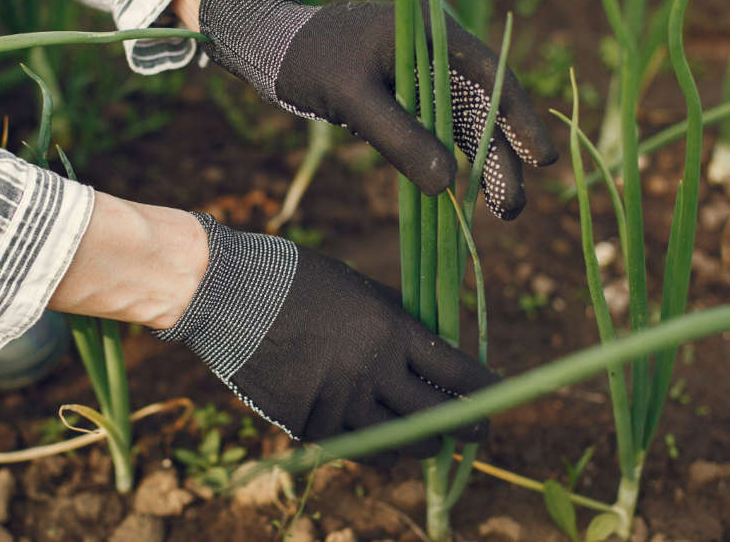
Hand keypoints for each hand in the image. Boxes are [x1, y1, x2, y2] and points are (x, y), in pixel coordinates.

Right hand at [154, 214, 498, 457]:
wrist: (230, 293)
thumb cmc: (296, 280)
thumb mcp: (359, 290)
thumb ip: (396, 323)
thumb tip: (432, 351)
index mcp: (391, 330)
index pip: (459, 372)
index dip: (486, 391)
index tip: (499, 399)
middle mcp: (373, 371)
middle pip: (437, 419)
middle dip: (464, 428)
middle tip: (476, 432)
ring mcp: (339, 402)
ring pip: (399, 443)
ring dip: (419, 444)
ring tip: (425, 440)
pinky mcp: (307, 423)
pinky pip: (354, 449)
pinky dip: (373, 449)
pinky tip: (380, 445)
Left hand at [198, 0, 557, 218]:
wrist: (274, 49)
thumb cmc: (311, 62)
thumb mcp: (353, 98)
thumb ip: (398, 136)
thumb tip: (447, 185)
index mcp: (432, 35)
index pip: (490, 76)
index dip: (519, 119)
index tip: (540, 159)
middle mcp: (436, 54)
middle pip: (483, 108)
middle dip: (502, 159)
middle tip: (513, 208)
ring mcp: (423, 77)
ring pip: (464, 126)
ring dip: (482, 166)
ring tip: (501, 211)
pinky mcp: (407, 99)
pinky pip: (438, 132)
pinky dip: (451, 161)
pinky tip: (464, 195)